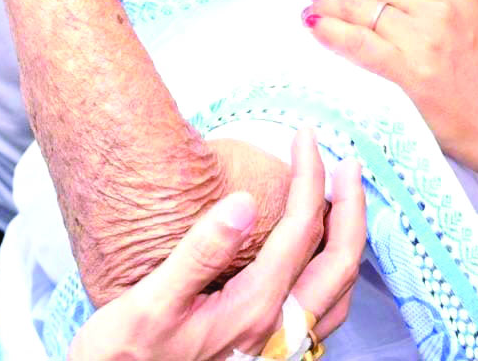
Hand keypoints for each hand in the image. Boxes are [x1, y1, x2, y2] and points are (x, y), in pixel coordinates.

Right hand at [69, 129, 364, 360]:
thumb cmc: (127, 354)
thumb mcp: (151, 300)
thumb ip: (200, 251)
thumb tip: (244, 203)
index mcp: (253, 308)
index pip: (303, 231)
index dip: (310, 178)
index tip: (305, 138)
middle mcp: (277, 330)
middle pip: (339, 261)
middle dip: (349, 205)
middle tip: (345, 163)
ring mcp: (278, 346)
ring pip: (339, 291)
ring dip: (349, 239)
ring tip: (343, 202)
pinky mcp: (270, 352)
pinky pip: (324, 309)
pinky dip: (334, 271)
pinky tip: (317, 256)